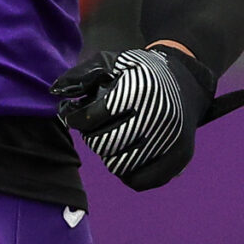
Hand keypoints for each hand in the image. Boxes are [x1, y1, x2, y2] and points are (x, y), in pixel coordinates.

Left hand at [52, 45, 243, 190]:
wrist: (187, 81)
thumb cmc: (142, 73)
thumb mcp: (115, 62)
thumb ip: (84, 74)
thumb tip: (56, 91)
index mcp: (139, 90)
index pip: (93, 117)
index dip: (77, 119)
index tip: (77, 118)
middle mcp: (158, 116)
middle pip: (105, 145)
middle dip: (94, 139)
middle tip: (98, 130)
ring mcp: (171, 139)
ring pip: (120, 166)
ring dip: (110, 156)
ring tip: (115, 140)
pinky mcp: (180, 157)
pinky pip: (141, 181)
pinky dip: (128, 173)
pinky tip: (128, 155)